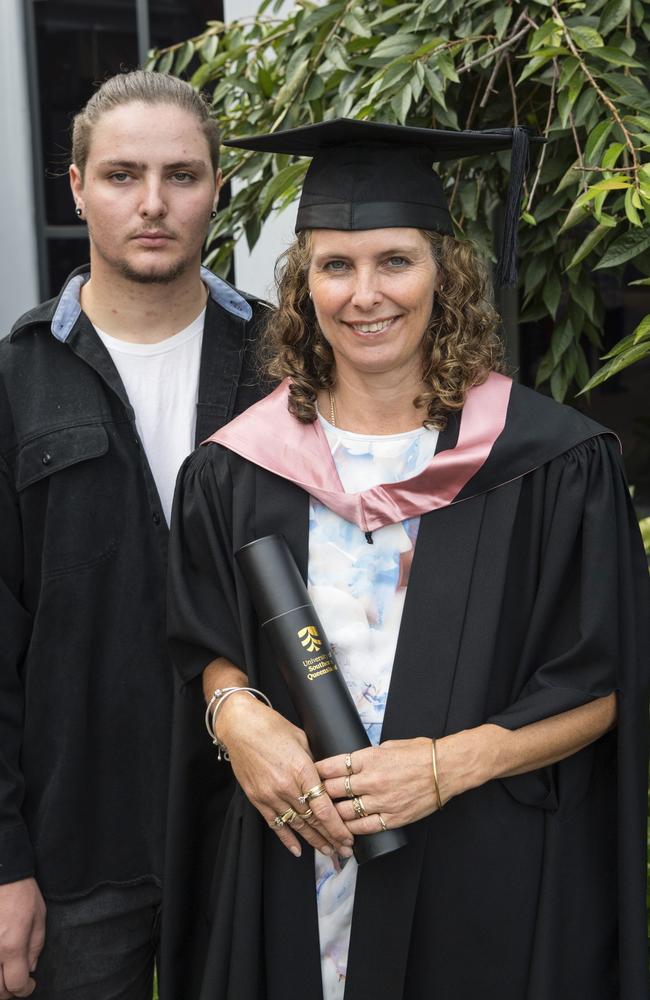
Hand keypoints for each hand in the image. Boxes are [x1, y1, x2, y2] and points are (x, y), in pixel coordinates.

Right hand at [0, 878, 45, 997]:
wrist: (1, 874)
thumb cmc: (21, 892)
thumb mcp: (38, 916)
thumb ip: (35, 946)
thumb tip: (29, 968)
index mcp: (12, 945)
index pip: (17, 984)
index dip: (26, 989)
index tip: (30, 984)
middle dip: (9, 992)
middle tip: (16, 982)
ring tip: (4, 975)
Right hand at [216, 694, 353, 858]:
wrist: (239, 725)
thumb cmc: (271, 726)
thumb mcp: (301, 740)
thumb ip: (314, 763)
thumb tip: (325, 778)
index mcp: (302, 770)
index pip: (323, 808)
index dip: (337, 827)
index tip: (348, 837)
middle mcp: (286, 786)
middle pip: (312, 820)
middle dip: (331, 837)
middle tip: (344, 850)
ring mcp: (270, 795)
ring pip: (296, 825)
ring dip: (313, 840)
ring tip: (328, 851)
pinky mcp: (257, 798)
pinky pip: (275, 823)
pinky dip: (287, 838)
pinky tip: (298, 849)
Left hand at [317, 737, 438, 834]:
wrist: (446, 768)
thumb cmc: (420, 753)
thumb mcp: (388, 746)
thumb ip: (367, 757)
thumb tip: (351, 764)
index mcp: (369, 758)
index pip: (332, 766)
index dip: (317, 772)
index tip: (308, 775)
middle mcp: (371, 780)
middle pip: (333, 790)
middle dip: (319, 794)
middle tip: (309, 798)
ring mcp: (381, 801)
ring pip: (345, 812)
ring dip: (331, 815)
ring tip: (322, 816)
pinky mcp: (393, 817)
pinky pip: (365, 827)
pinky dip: (352, 829)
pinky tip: (343, 830)